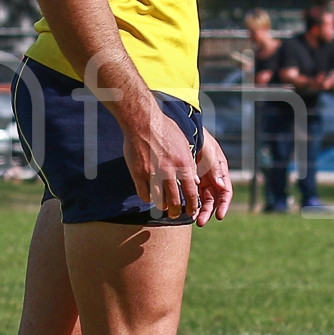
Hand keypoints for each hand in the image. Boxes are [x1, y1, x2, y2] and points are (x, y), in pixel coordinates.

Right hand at [123, 104, 199, 218]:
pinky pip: (144, 194)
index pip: (191, 193)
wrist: (143, 120)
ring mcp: (152, 173)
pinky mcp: (137, 173)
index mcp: (184, 164)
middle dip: (177, 211)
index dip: (192, 206)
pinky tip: (150, 198)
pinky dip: (148, 199)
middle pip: (175, 201)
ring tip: (164, 208)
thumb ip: (190, 164)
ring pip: (159, 200)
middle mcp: (169, 171)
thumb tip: (196, 182)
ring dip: (163, 207)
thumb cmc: (166, 130)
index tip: (192, 211)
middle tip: (176, 214)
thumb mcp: (185, 145)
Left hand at [194, 128, 232, 224]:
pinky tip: (184, 209)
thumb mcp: (210, 154)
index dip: (223, 205)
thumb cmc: (202, 142)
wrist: (187, 133)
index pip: (225, 193)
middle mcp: (214, 179)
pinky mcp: (192, 181)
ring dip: (199, 210)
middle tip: (200, 222)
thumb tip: (221, 186)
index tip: (219, 216)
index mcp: (221, 173)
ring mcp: (203, 180)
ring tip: (192, 219)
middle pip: (214, 200)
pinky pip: (192, 194)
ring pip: (203, 200)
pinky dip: (190, 202)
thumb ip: (215, 170)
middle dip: (209, 212)